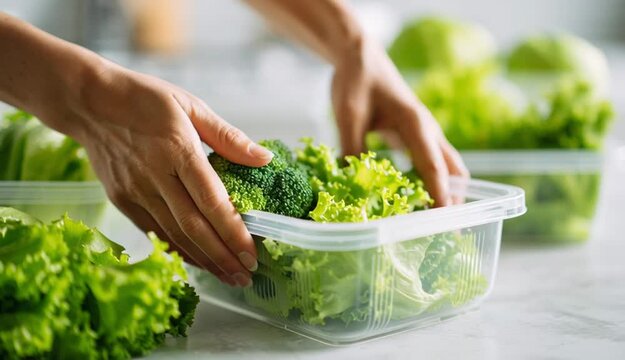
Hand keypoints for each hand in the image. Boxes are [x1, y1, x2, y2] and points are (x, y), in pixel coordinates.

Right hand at [62, 64, 272, 286]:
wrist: (88, 101)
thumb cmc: (144, 98)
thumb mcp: (190, 105)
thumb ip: (228, 136)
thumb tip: (264, 158)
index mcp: (178, 148)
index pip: (211, 200)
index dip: (233, 231)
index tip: (253, 253)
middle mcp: (155, 175)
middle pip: (194, 226)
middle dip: (223, 256)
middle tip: (247, 276)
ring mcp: (135, 191)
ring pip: (174, 235)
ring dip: (203, 260)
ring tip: (229, 277)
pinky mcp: (121, 200)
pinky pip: (154, 232)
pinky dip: (177, 251)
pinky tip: (197, 262)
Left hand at [331, 38, 468, 205]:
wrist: (360, 56)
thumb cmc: (356, 81)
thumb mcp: (348, 115)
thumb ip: (351, 148)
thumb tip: (351, 184)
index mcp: (415, 123)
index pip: (433, 165)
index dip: (441, 194)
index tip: (446, 219)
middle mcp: (427, 128)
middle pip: (453, 169)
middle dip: (454, 198)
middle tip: (448, 229)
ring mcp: (424, 131)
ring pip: (447, 166)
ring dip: (446, 191)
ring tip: (434, 221)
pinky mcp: (415, 134)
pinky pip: (431, 161)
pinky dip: (431, 181)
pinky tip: (415, 198)